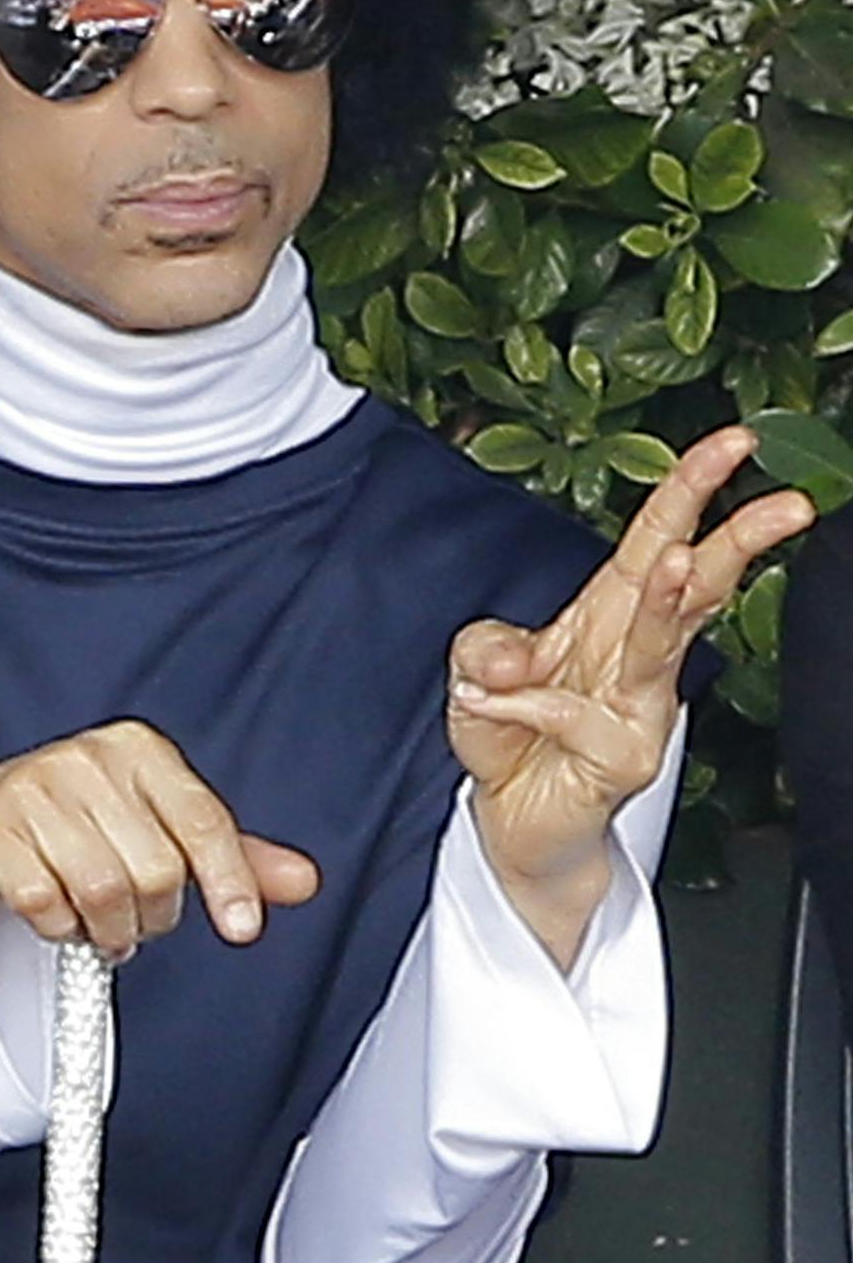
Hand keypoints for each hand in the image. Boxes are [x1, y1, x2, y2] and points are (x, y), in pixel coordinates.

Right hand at [0, 718, 319, 959]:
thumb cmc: (85, 823)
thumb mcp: (161, 828)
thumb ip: (232, 855)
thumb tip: (303, 881)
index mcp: (139, 749)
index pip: (201, 819)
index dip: (228, 879)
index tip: (242, 928)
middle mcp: (87, 758)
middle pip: (155, 868)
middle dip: (152, 914)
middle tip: (136, 916)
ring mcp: (33, 788)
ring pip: (103, 890)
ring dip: (107, 927)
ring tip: (99, 921)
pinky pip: (45, 903)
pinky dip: (59, 926)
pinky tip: (57, 913)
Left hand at [448, 423, 814, 966]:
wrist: (513, 819)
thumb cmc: (510, 733)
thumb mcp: (478, 668)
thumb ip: (486, 647)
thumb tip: (503, 663)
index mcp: (609, 609)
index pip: (659, 536)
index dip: (693, 486)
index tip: (734, 442)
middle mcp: (637, 653)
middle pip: (699, 582)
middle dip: (741, 537)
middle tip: (784, 501)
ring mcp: (640, 706)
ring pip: (661, 643)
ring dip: (666, 600)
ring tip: (679, 564)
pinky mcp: (623, 756)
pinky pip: (575, 715)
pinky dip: (523, 705)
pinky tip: (490, 700)